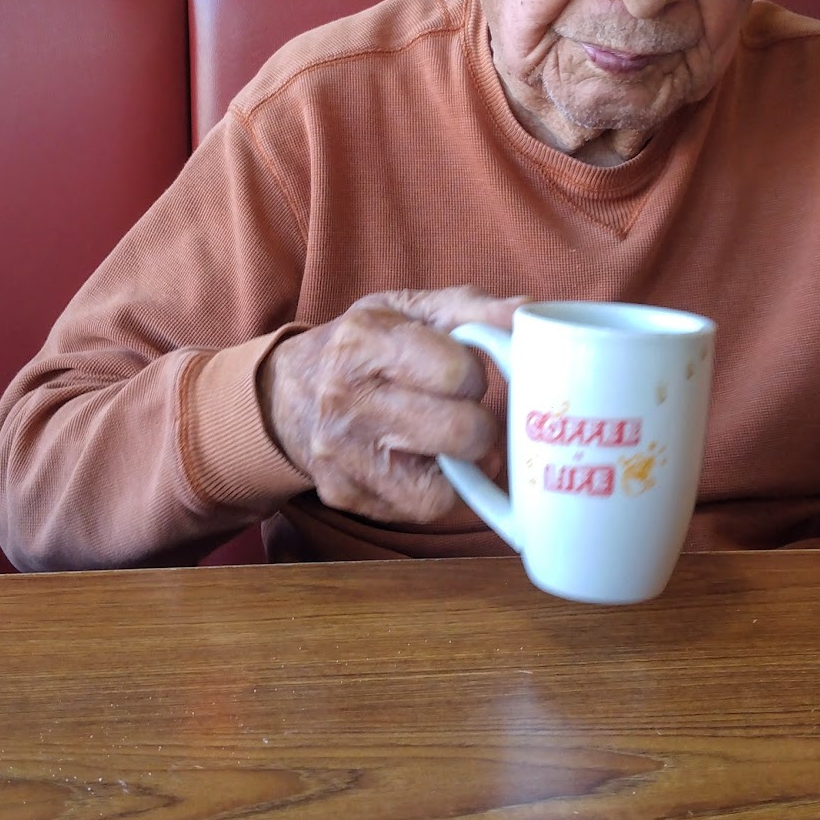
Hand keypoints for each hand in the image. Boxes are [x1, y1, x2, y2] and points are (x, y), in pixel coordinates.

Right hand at [258, 286, 525, 522]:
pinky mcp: (342, 495)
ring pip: (441, 490)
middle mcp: (344, 400)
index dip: (475, 375)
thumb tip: (529, 312)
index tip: (462, 374)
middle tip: (465, 413)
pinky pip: (418, 512)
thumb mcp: (409, 309)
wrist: (291, 391)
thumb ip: (472, 308)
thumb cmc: (368, 347)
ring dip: (460, 468)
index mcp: (362, 341)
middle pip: (459, 433)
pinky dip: (435, 491)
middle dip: (478, 425)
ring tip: (448, 442)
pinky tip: (422, 464)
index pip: (458, 372)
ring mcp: (340, 454)